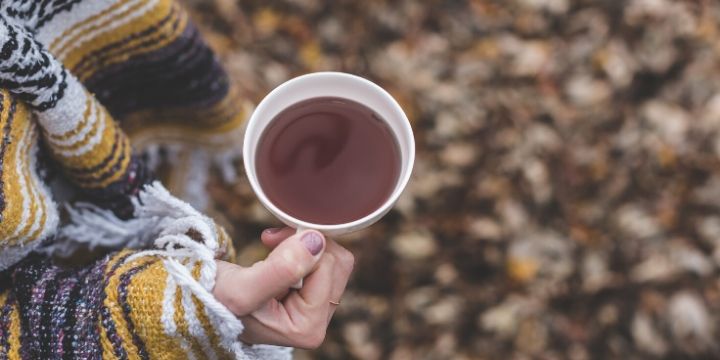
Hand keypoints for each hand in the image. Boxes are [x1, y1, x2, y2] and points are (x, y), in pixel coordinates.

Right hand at [213, 228, 353, 348]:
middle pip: (337, 263)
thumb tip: (317, 241)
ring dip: (302, 242)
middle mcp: (316, 323)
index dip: (301, 245)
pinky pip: (323, 259)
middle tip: (271, 240)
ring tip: (271, 246)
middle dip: (305, 242)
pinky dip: (301, 245)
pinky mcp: (309, 296)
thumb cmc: (213, 299)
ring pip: (333, 258)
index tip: (269, 240)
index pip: (327, 267)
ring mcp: (315, 310)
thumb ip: (281, 269)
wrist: (197, 298)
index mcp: (307, 329)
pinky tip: (276, 250)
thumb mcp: (241, 288)